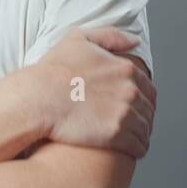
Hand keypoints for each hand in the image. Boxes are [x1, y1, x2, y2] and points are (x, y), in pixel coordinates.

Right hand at [32, 26, 156, 158]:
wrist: (39, 97)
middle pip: (148, 109)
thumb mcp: (79, 39)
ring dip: (141, 134)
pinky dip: (137, 148)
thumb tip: (135, 41)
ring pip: (145, 128)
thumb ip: (110, 37)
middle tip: (132, 124)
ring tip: (131, 139)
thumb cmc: (53, 70)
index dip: (142, 98)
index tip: (133, 106)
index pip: (147, 88)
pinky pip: (139, 146)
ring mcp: (125, 113)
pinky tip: (130, 150)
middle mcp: (130, 90)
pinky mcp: (117, 135)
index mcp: (125, 69)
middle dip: (143, 116)